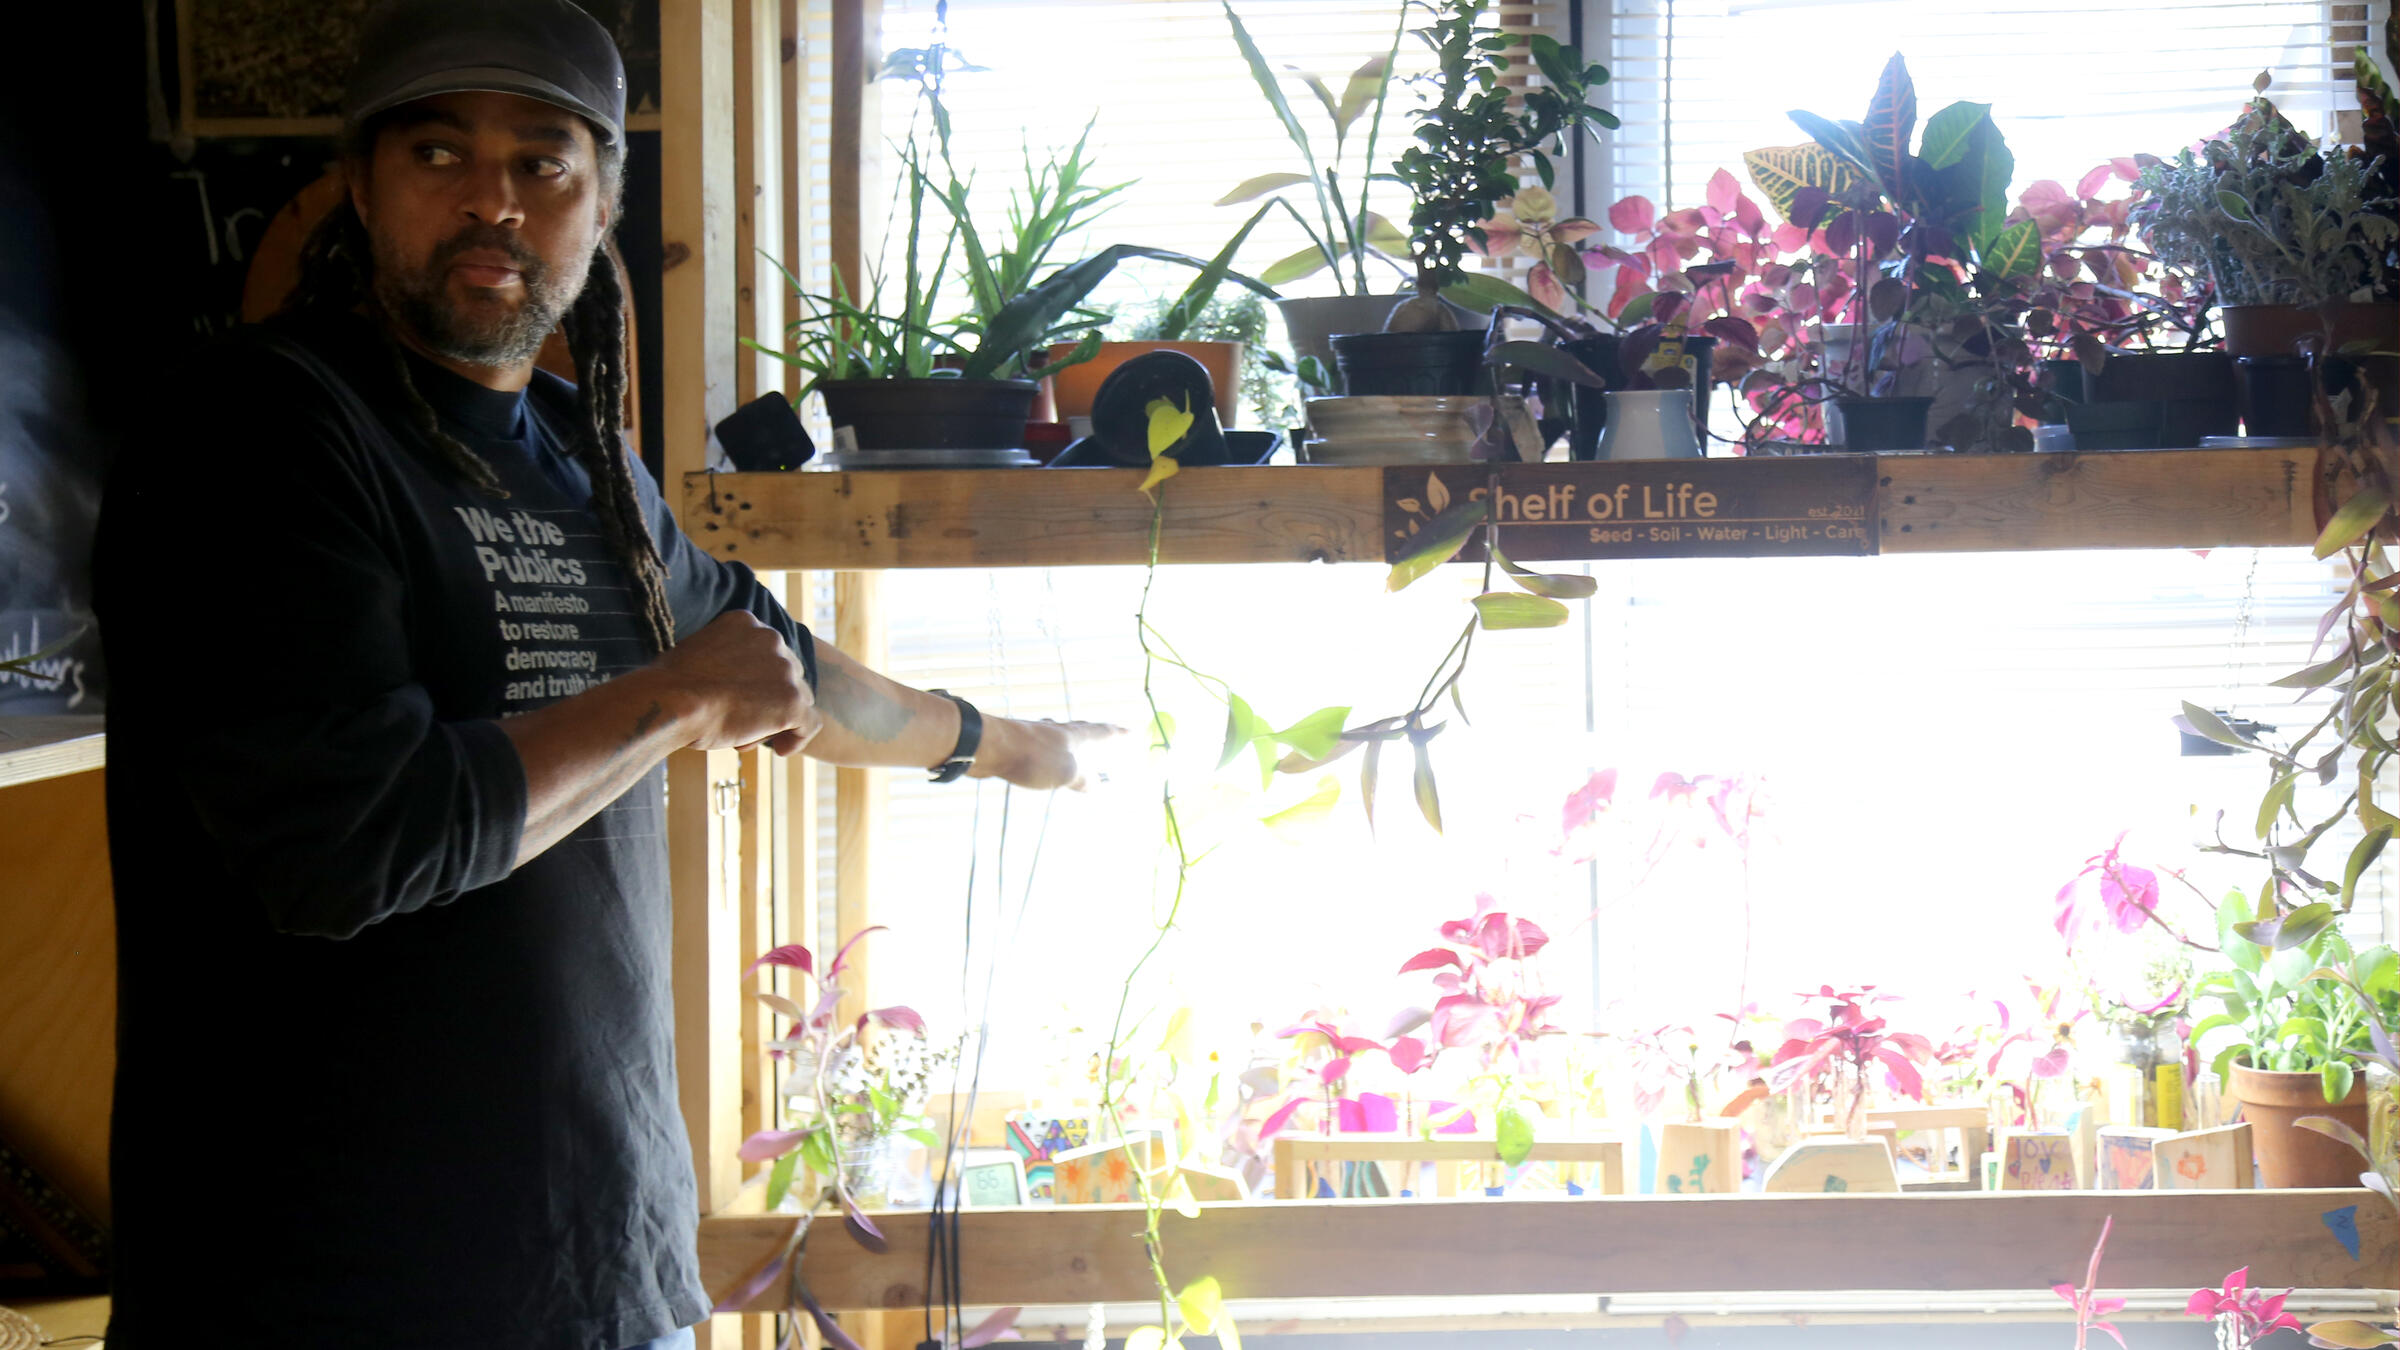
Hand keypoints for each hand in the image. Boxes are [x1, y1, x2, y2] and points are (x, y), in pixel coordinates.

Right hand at [651, 612, 820, 754]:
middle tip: (737, 725)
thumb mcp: (694, 657)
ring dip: (774, 721)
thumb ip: (721, 661)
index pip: (765, 654)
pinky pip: (809, 723)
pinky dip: (798, 738)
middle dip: (765, 701)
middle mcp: (771, 639)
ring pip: (795, 700)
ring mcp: (785, 669)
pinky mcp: (792, 700)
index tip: (733, 699)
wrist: (671, 700)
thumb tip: (725, 684)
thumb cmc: (669, 686)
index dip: (754, 681)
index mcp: (746, 623)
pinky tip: (782, 751)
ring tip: (743, 740)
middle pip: (783, 677)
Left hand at [972, 717, 1121, 789]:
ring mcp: (1037, 734)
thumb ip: (1083, 779)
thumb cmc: (1033, 758)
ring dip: (1072, 739)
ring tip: (1077, 742)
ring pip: (1061, 735)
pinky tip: (1043, 755)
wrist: (989, 746)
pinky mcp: (1019, 743)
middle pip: (1082, 728)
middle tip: (1108, 731)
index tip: (1132, 731)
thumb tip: (1097, 784)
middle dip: (1097, 731)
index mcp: (1074, 736)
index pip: (1102, 732)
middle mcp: (1058, 731)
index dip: (1118, 733)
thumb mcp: (1066, 773)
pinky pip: (1042, 745)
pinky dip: (1051, 749)